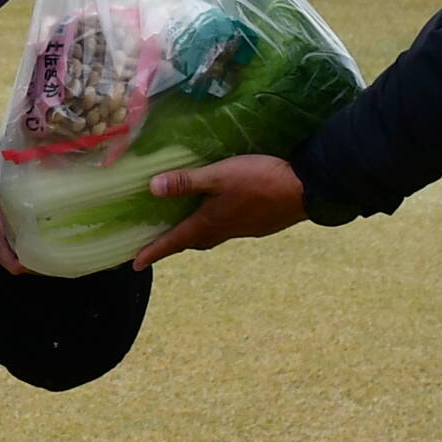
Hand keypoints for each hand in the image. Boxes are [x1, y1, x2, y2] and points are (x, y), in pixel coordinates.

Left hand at [131, 154, 308, 268]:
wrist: (306, 190)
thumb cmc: (259, 181)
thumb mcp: (218, 176)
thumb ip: (186, 182)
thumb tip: (152, 189)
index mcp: (210, 222)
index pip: (174, 240)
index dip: (153, 251)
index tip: (135, 265)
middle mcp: (225, 231)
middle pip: (194, 242)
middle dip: (175, 244)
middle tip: (159, 244)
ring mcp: (244, 229)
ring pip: (213, 236)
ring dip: (197, 235)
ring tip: (187, 227)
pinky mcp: (259, 224)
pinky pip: (230, 230)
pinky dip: (218, 226)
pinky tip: (224, 214)